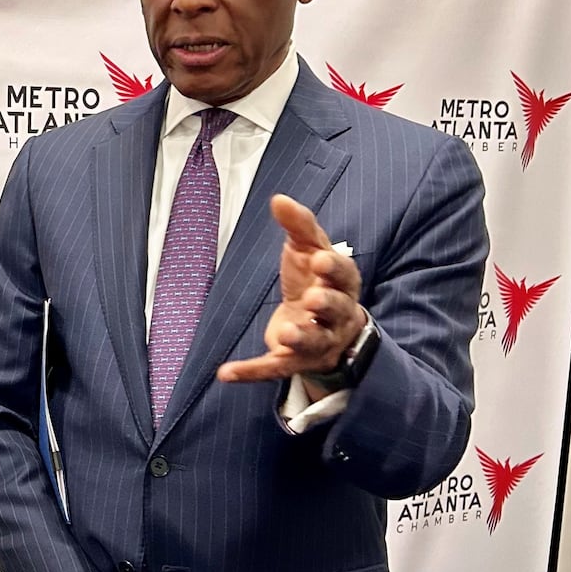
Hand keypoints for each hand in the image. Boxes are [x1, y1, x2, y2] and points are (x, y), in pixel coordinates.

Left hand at [217, 194, 364, 396]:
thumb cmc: (316, 279)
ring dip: (300, 337)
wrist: (323, 325)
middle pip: (337, 310)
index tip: (319, 259)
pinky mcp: (294, 362)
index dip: (334, 268)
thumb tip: (278, 198)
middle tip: (312, 297)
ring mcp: (318, 342)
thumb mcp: (308, 249)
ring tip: (285, 333)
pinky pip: (274, 368)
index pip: (345, 274)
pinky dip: (250, 372)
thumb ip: (298, 226)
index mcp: (342, 283)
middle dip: (326, 303)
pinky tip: (225, 373)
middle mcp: (336, 315)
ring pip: (313, 342)